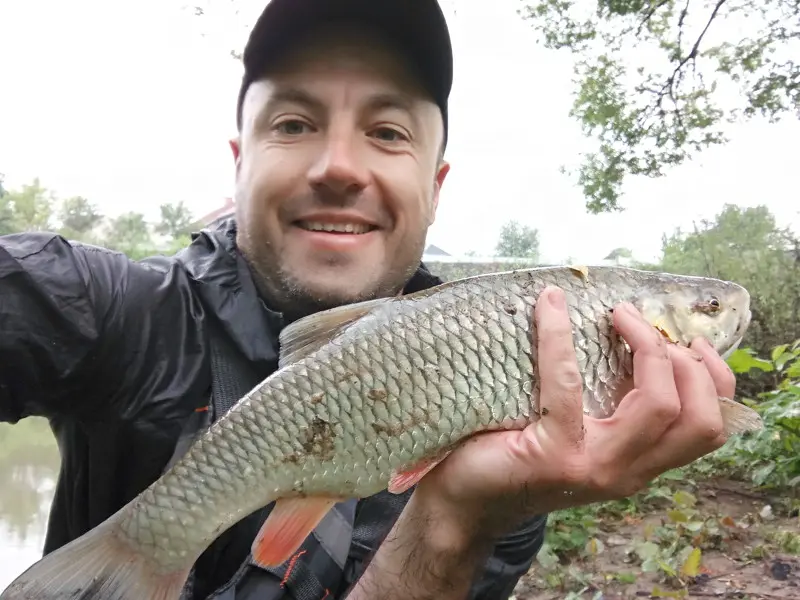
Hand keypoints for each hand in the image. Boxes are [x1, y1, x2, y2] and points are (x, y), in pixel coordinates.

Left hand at [413, 285, 734, 539]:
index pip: (707, 428)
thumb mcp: (578, 434)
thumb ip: (609, 406)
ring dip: (646, 346)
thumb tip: (628, 331)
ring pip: (657, 405)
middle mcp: (627, 472)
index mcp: (638, 464)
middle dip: (684, 361)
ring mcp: (596, 468)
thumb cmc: (515, 454)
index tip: (690, 340)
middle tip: (641, 323)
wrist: (465, 503)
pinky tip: (548, 306)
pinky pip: (568, 383)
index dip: (713, 379)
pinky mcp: (555, 454)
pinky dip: (559, 336)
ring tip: (618, 314)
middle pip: (697, 419)